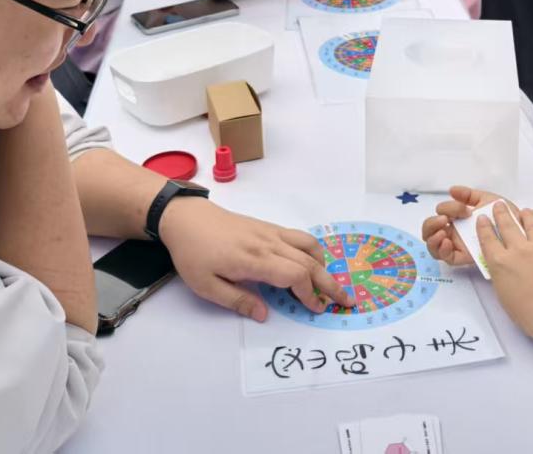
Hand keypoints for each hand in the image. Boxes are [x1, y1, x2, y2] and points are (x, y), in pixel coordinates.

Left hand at [159, 197, 353, 321]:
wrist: (186, 218)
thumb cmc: (193, 253)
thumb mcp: (206, 286)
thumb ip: (237, 301)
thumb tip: (265, 315)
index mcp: (255, 260)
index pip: (295, 275)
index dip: (309, 294)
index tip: (314, 310)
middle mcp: (269, 243)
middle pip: (310, 262)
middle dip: (330, 283)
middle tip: (346, 300)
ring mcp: (271, 232)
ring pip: (308, 245)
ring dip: (324, 264)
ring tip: (328, 282)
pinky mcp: (268, 227)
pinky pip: (299, 237)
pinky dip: (313, 251)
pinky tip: (311, 263)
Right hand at [422, 185, 505, 265]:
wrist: (521, 226)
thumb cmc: (505, 213)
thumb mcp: (486, 199)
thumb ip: (468, 194)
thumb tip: (451, 190)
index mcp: (458, 217)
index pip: (441, 213)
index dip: (447, 208)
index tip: (464, 207)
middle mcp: (455, 231)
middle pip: (430, 231)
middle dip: (431, 224)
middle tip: (444, 219)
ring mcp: (459, 245)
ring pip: (434, 246)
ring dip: (433, 238)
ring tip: (442, 233)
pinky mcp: (466, 257)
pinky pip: (448, 258)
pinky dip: (443, 251)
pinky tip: (447, 242)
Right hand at [478, 204, 532, 344]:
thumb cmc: (531, 315)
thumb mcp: (505, 295)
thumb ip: (503, 275)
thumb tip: (506, 266)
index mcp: (501, 263)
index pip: (488, 239)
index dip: (484, 227)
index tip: (482, 219)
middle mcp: (518, 250)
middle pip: (507, 225)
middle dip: (501, 213)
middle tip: (498, 205)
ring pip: (531, 224)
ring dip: (525, 215)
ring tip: (523, 211)